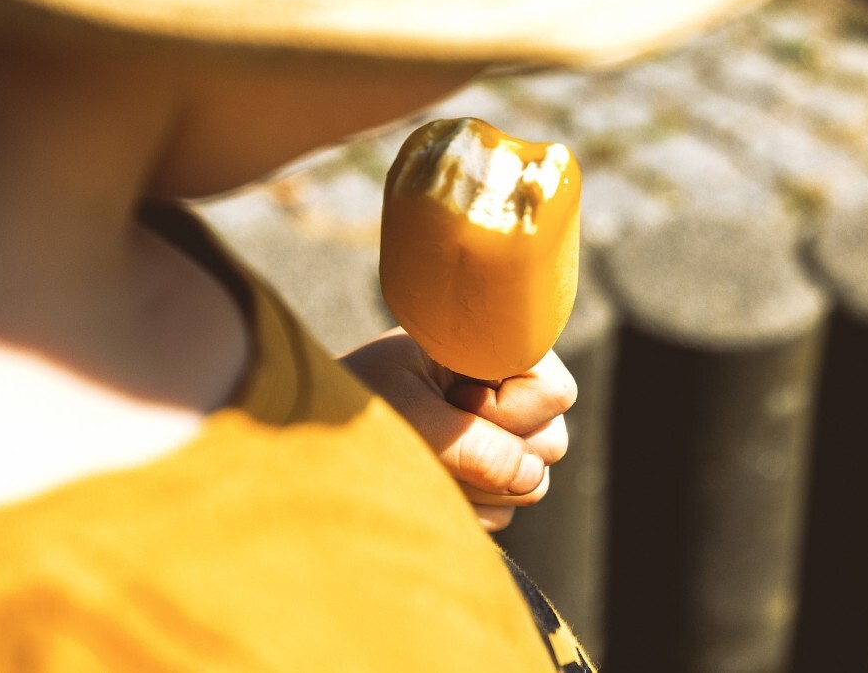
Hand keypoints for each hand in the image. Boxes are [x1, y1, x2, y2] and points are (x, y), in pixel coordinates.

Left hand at [339, 328, 576, 531]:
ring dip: (480, 487)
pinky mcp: (482, 481)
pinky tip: (429, 486)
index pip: (555, 391)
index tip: (456, 400)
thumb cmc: (357, 409)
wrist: (312, 444)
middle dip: (499, 455)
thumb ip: (472, 446)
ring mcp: (495, 441)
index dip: (513, 409)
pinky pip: (505, 512)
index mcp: (491, 354)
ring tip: (426, 463)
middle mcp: (501, 395)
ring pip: (532, 483)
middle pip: (552, 441)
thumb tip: (532, 479)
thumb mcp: (409, 417)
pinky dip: (468, 507)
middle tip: (438, 441)